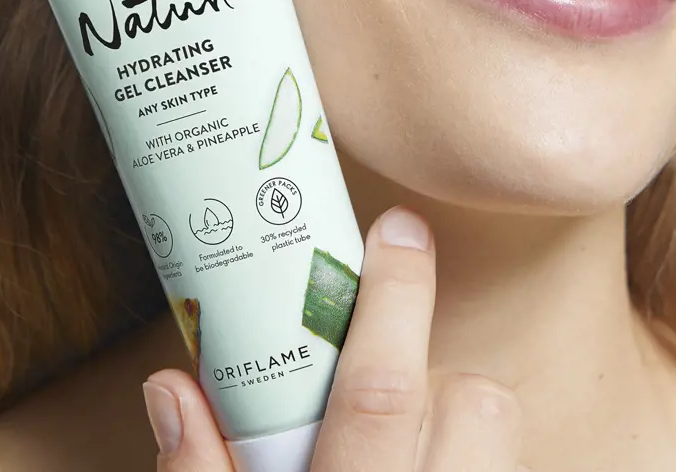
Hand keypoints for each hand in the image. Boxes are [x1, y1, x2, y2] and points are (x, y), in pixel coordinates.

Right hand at [144, 206, 524, 470]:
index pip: (385, 392)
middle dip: (434, 371)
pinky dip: (462, 459)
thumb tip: (174, 383)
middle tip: (375, 389)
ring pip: (500, 435)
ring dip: (454, 420)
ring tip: (393, 448)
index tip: (400, 227)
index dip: (396, 297)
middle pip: (479, 402)